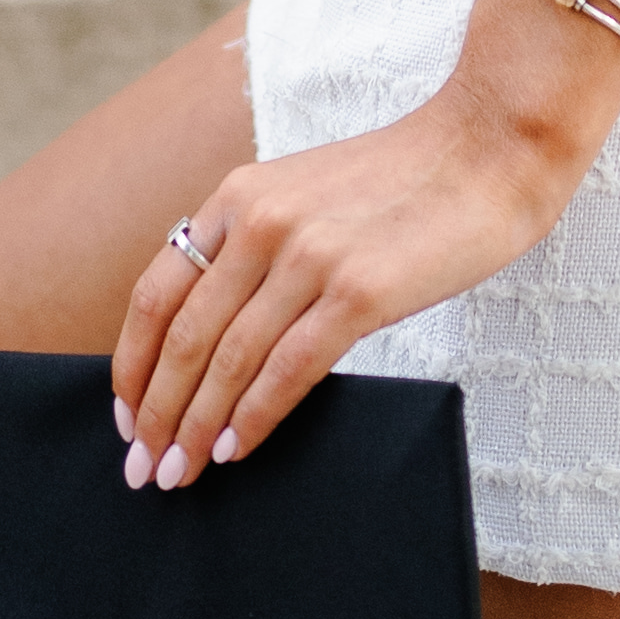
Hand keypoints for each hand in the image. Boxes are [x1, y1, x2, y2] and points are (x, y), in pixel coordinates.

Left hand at [108, 58, 585, 483]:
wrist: (492, 144)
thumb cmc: (409, 177)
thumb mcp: (309, 192)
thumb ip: (260, 243)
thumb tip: (219, 329)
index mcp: (241, 194)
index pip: (157, 292)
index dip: (133, 363)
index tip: (127, 414)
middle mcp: (262, 222)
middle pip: (184, 337)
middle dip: (157, 414)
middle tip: (143, 468)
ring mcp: (310, 256)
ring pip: (228, 360)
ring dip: (196, 428)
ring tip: (179, 474)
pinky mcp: (361, 291)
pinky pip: (288, 370)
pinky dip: (253, 418)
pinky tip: (236, 449)